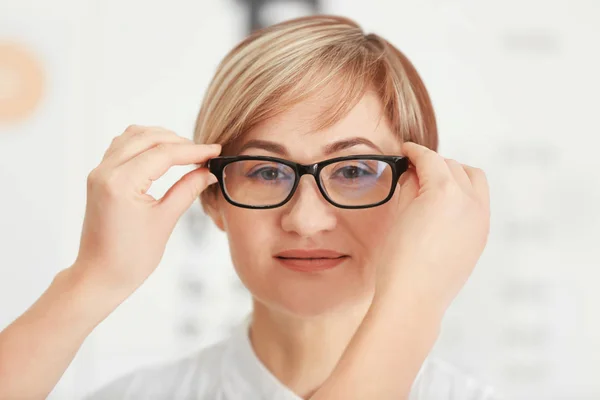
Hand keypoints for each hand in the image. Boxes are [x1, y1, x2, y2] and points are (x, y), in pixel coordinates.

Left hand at [71, 125, 220, 294]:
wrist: (99, 276)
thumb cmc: (130, 258)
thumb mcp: (165, 221)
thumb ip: (187, 190)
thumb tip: (208, 172)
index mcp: (121, 183)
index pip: (164, 153)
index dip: (193, 150)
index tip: (215, 151)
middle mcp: (106, 172)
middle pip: (148, 138)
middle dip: (179, 141)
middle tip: (204, 153)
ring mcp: (99, 172)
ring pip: (133, 136)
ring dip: (161, 138)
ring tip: (185, 151)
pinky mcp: (99, 177)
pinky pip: (122, 146)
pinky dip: (144, 143)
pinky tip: (161, 154)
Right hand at [377, 142, 490, 312]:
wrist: (414, 298)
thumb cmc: (399, 259)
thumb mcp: (400, 214)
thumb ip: (410, 186)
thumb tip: (415, 174)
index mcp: (446, 192)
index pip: (430, 159)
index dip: (415, 152)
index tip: (406, 150)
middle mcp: (470, 201)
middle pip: (454, 166)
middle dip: (434, 163)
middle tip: (414, 170)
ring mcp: (481, 219)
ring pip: (474, 180)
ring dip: (455, 175)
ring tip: (434, 185)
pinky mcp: (482, 236)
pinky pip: (479, 202)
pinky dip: (464, 194)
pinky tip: (445, 206)